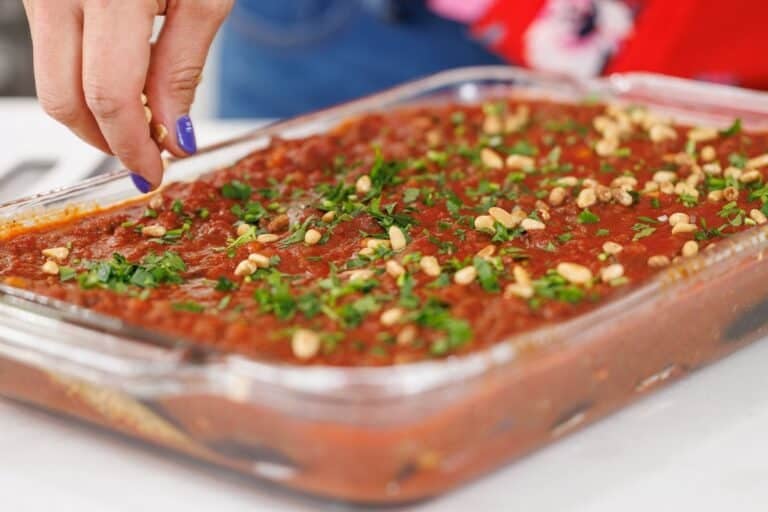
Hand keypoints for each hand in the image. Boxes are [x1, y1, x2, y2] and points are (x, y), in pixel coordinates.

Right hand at [22, 0, 233, 191]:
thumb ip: (182, 69)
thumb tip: (173, 136)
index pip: (109, 96)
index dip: (131, 145)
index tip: (153, 172)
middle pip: (62, 97)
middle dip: (105, 140)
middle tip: (146, 153)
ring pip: (50, 78)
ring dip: (92, 114)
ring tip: (141, 118)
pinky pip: (50, 49)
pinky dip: (82, 79)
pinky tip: (120, 81)